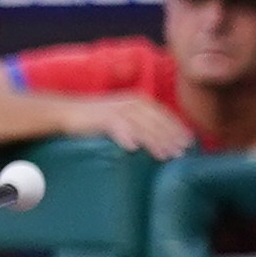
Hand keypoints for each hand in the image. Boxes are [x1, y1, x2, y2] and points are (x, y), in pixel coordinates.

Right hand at [71, 93, 195, 158]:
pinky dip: (125, 137)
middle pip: (156, 121)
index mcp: (139, 100)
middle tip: (182, 154)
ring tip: (164, 156)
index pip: (164, 115)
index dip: (178, 129)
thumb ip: (141, 122)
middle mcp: (131, 102)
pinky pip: (117, 127)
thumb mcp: (123, 116)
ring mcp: (116, 109)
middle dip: (171, 138)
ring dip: (154, 141)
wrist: (66, 111)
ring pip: (141, 126)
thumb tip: (162, 138)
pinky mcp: (102, 116)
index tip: (190, 144)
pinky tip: (132, 149)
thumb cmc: (97, 119)